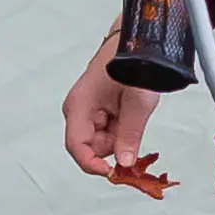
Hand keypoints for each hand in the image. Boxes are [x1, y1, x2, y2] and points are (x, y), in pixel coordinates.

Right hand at [60, 35, 161, 177]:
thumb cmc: (133, 61)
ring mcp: (88, 110)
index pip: (77, 147)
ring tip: (133, 111)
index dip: (93, 165)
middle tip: (134, 126)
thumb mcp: (137, 101)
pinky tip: (131, 111)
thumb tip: (124, 162)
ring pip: (103, 141)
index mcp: (79, 106)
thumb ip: (130, 134)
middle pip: (92, 147)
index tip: (112, 172)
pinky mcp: (98, 110)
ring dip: (121, 135)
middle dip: (115, 145)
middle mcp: (78, 110)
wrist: (137, 41)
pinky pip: (109, 131)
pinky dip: (123, 128)